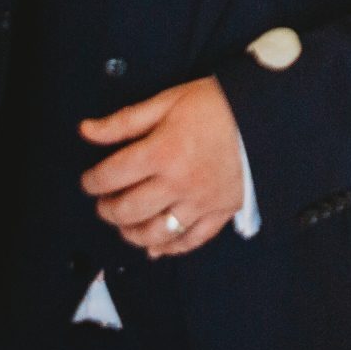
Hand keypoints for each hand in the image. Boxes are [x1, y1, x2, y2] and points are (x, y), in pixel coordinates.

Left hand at [80, 77, 248, 258]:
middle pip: (128, 210)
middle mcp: (179, 183)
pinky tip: (155, 246)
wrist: (266, 114)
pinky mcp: (220, 212)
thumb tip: (85, 130)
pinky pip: (190, 241)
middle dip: (108, 209)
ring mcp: (200, 202)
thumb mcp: (167, 101)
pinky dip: (169, 248)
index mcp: (162, 152)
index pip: (111, 176)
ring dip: (132, 233)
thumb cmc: (214, 104)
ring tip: (126, 224)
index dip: (92, 182)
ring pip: (155, 233)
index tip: (90, 181)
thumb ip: (124, 121)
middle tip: (105, 203)